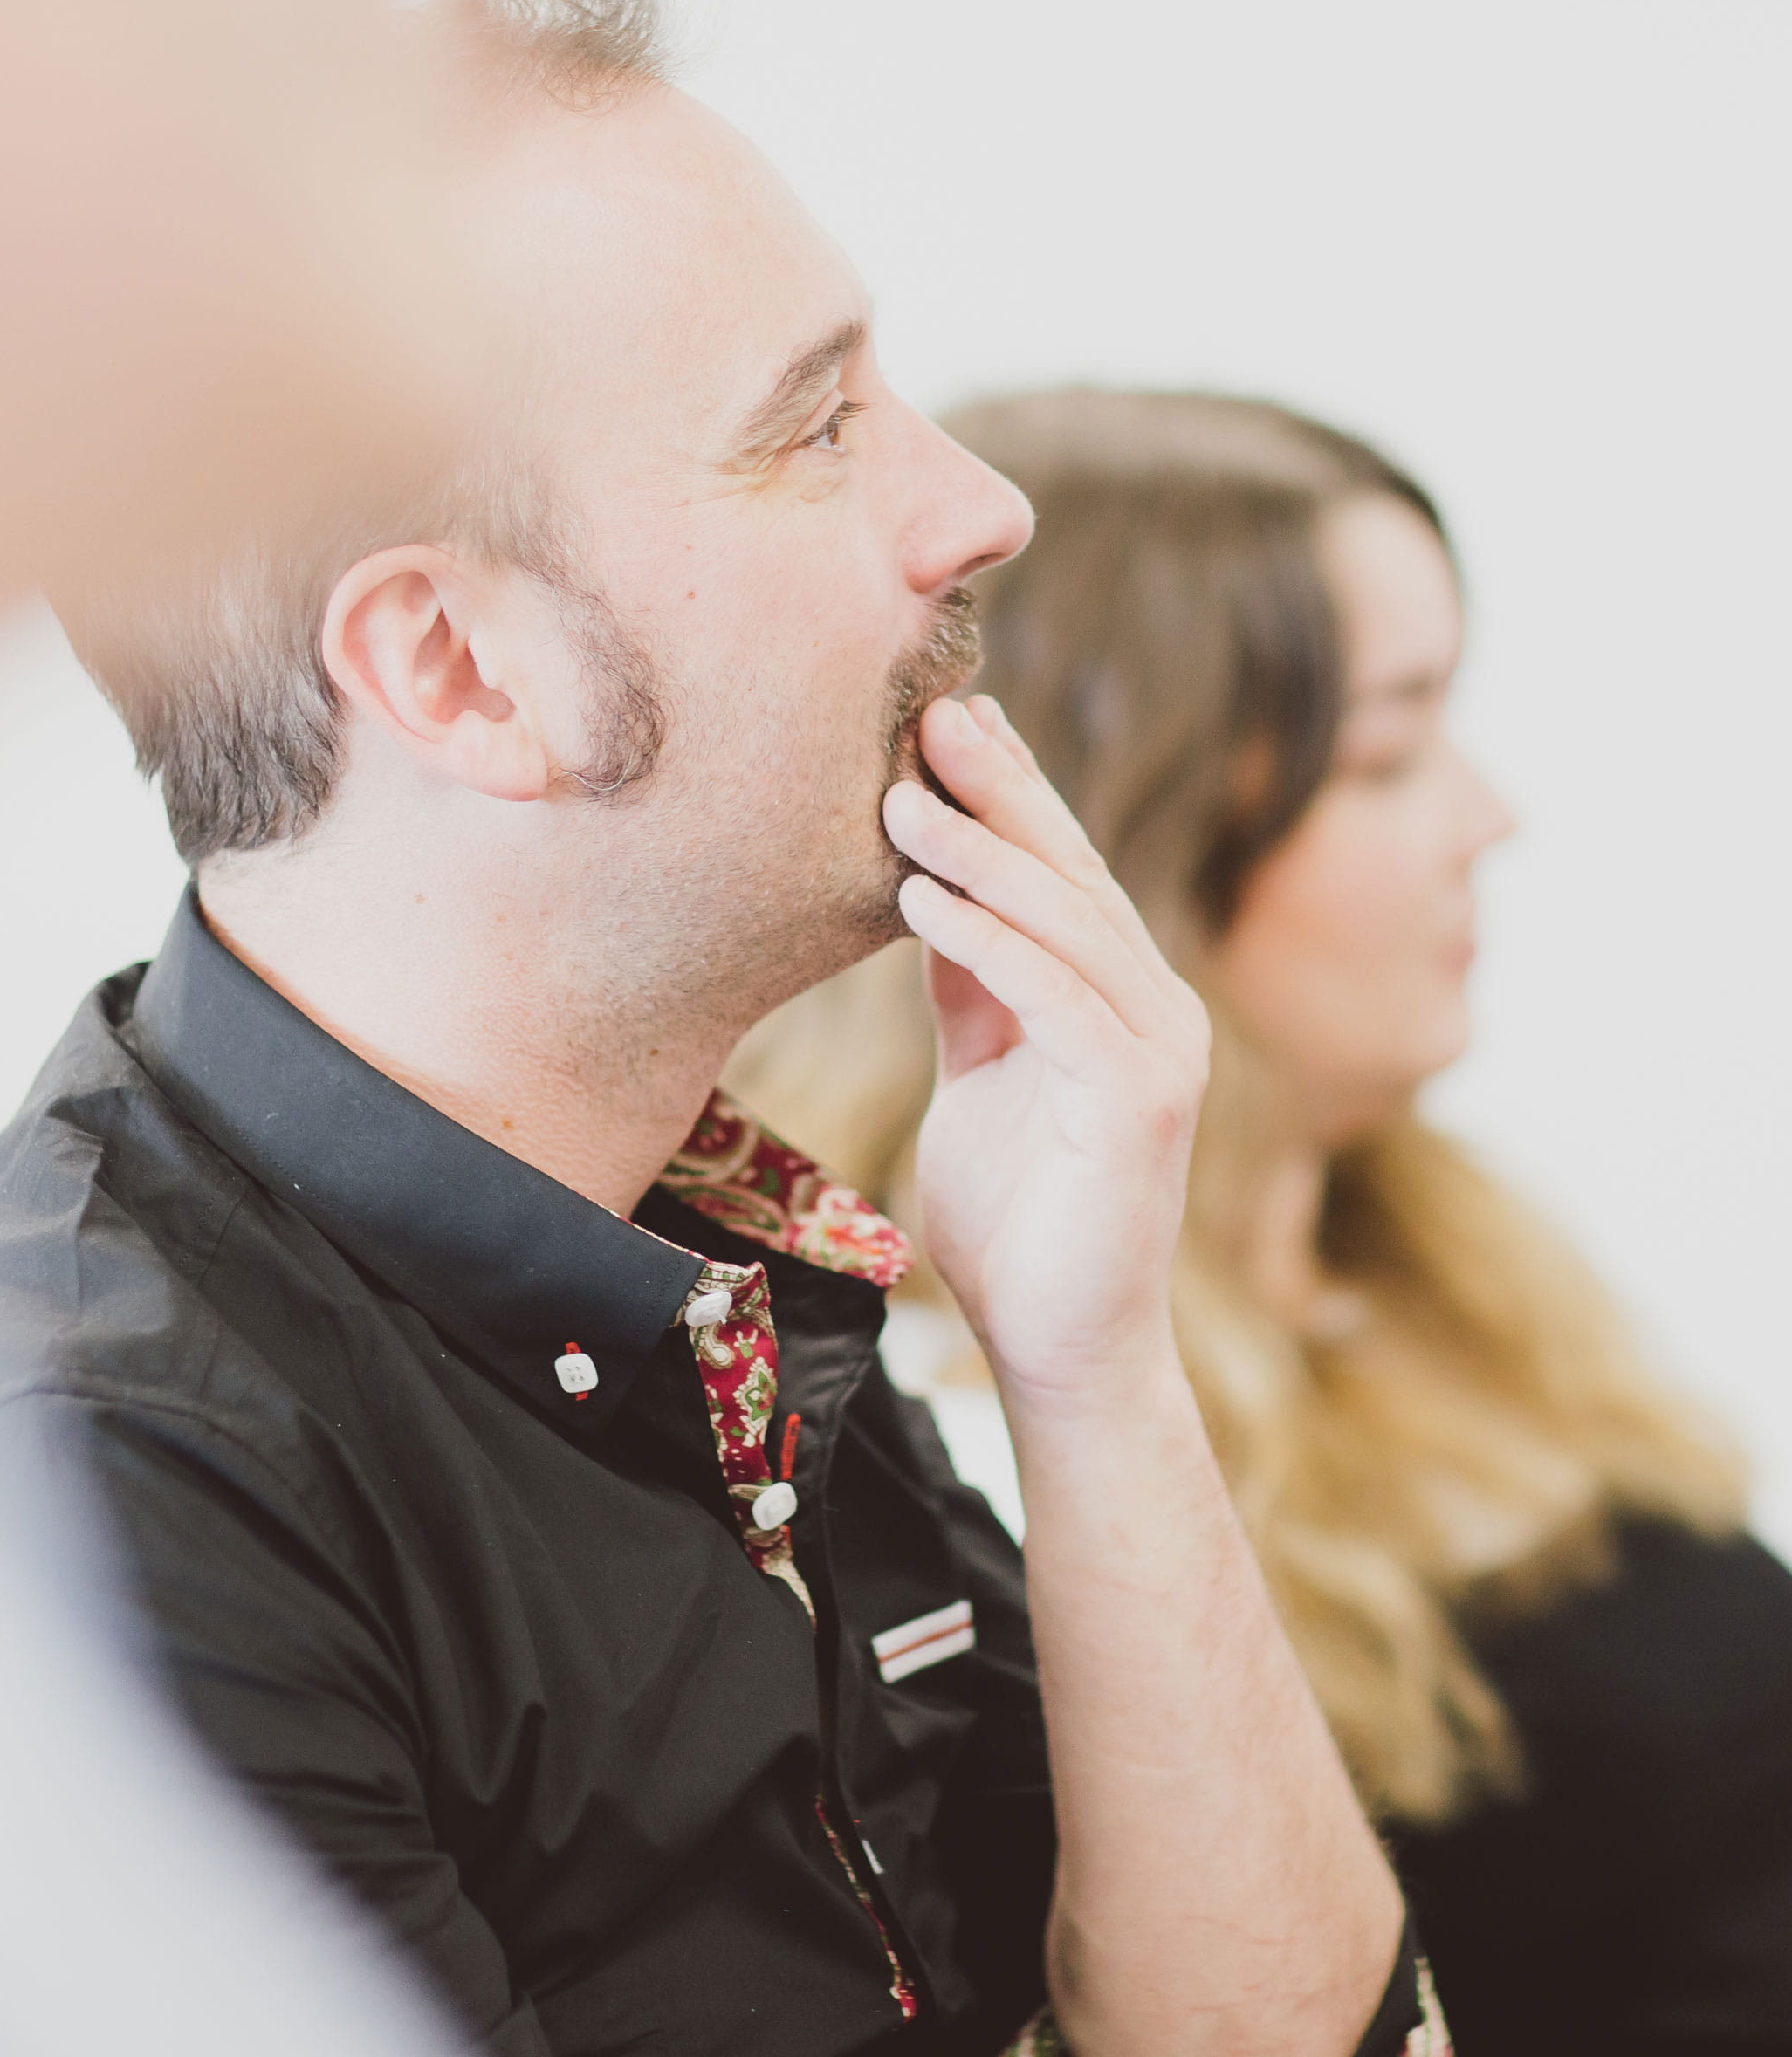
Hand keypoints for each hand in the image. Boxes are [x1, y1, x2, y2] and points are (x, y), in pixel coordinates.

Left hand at [882, 697, 1208, 1409]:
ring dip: (979, 856)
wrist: (1059, 1344)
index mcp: (1118, 996)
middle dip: (999, 789)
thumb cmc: (1016, 1216)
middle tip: (930, 712)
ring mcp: (1159, 1053)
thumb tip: (928, 893)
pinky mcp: (1141, 1104)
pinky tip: (922, 906)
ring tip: (898, 800)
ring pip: (1067, 924)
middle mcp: (1154, 1008)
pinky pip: (1059, 1000)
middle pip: (1071, 874)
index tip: (946, 718)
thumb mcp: (979, 1073)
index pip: (1060, 872)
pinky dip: (989, 946)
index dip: (1009, 791)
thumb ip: (972, 990)